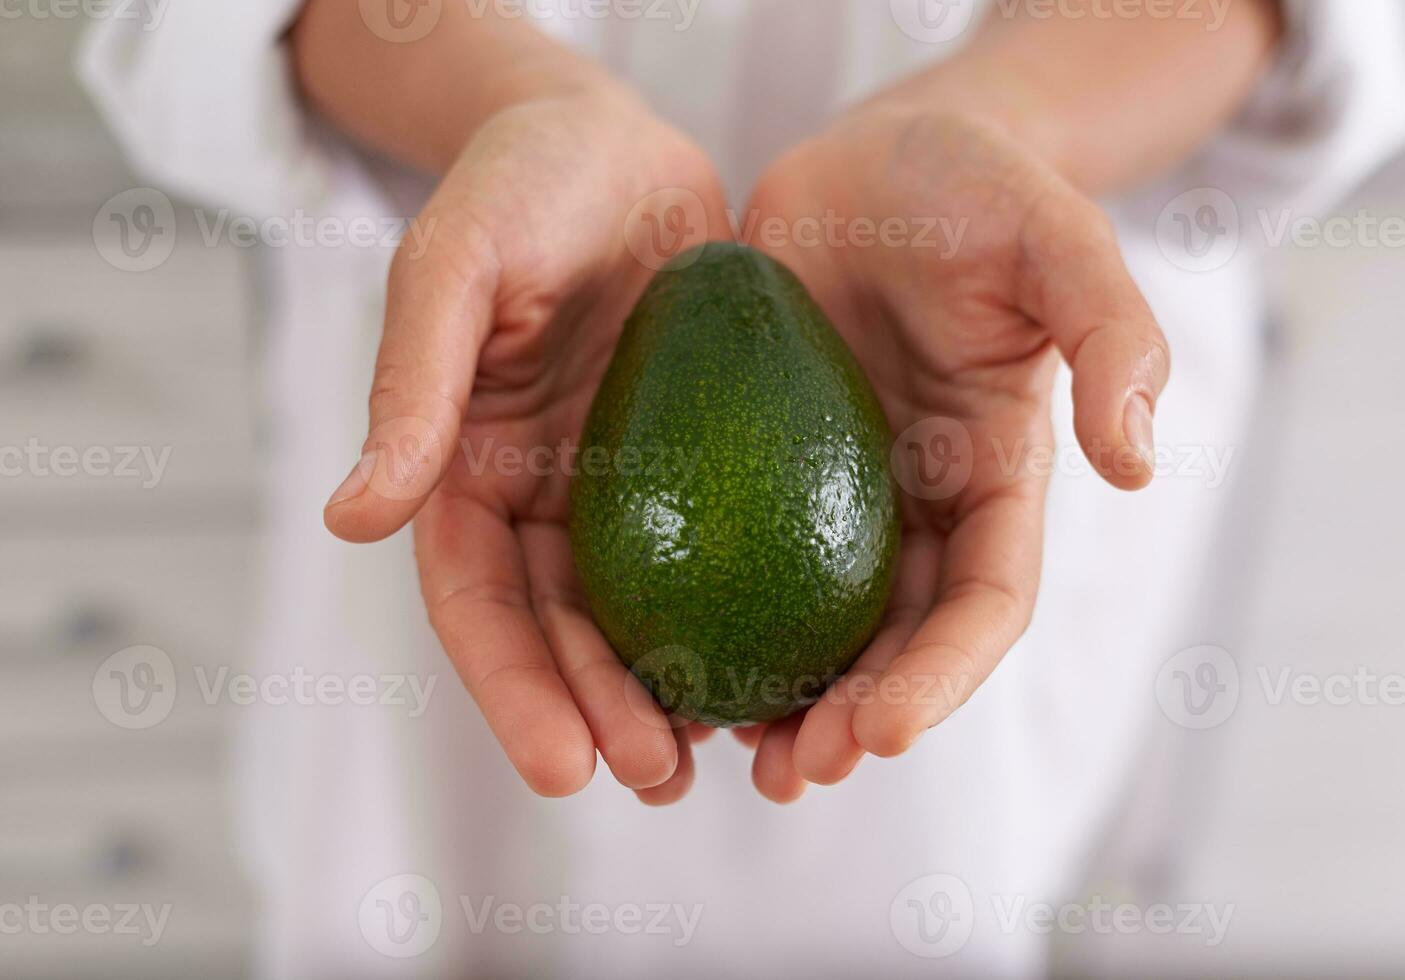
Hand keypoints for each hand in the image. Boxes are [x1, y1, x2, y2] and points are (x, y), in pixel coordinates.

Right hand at [323, 88, 729, 802]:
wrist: (610, 140)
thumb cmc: (520, 184)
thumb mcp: (458, 265)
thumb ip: (413, 385)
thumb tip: (349, 518)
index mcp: (465, 467)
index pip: (476, 602)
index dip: (510, 689)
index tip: (561, 769)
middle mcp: (538, 496)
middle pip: (559, 633)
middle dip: (598, 717)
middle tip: (659, 779)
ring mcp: (617, 485)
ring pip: (640, 614)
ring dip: (668, 693)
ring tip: (718, 756)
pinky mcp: (691, 461)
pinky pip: (717, 551)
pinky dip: (739, 615)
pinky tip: (781, 667)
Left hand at [733, 104, 1169, 801]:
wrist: (874, 159)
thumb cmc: (974, 188)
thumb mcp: (1054, 237)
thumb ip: (1110, 334)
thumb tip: (1137, 464)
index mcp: (996, 476)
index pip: (986, 602)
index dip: (945, 675)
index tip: (885, 730)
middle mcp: (918, 504)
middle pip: (896, 642)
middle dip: (854, 719)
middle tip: (791, 771)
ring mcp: (834, 491)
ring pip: (811, 623)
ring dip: (778, 698)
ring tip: (725, 754)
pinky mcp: (755, 464)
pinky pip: (728, 557)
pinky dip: (707, 621)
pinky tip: (659, 664)